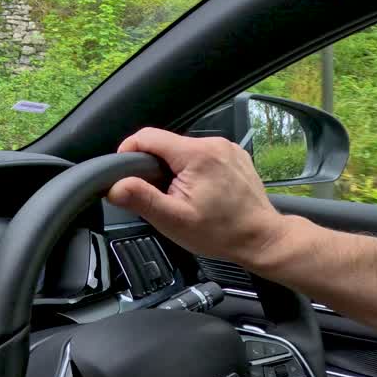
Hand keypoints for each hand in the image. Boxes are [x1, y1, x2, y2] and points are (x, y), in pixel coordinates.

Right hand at [107, 128, 291, 267]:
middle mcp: (213, 144)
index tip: (127, 174)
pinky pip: (201, 156)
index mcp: (196, 154)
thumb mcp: (173, 220)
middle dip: (154, 168)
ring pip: (182, 151)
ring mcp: (226, 148)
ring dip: (175, 171)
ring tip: (183, 197)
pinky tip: (201, 193)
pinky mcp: (233, 156)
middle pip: (165, 144)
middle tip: (161, 197)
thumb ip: (141, 199)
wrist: (260, 239)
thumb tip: (115, 185)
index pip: (147, 136)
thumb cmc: (222, 232)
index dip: (128, 153)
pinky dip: (193, 171)